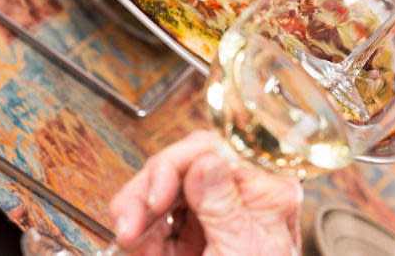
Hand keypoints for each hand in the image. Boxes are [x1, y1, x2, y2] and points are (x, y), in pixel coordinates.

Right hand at [110, 131, 302, 255]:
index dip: (176, 166)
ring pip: (163, 190)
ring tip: (131, 241)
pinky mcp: (192, 233)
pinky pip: (157, 219)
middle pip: (181, 166)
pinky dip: (142, 235)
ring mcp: (213, 213)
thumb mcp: (243, 250)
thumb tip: (205, 160)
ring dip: (138, 216)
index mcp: (265, 191)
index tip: (156, 197)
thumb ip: (224, 205)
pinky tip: (140, 249)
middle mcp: (239, 194)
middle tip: (129, 224)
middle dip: (148, 193)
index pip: (214, 149)